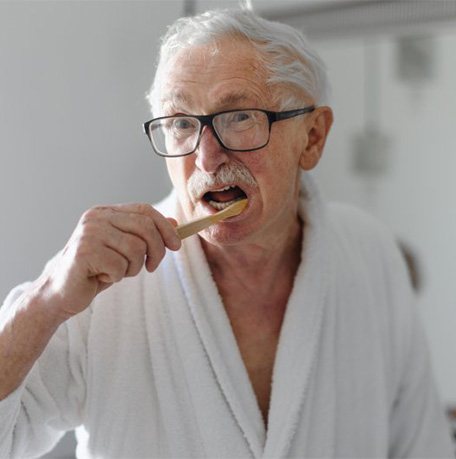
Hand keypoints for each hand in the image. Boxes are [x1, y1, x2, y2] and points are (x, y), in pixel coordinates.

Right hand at [37, 203, 180, 320]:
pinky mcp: (84, 252)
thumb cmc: (95, 270)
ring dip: (133, 268)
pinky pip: (120, 266)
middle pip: (145, 227)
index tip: (176, 245)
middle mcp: (96, 218)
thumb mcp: (124, 250)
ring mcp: (88, 233)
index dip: (165, 227)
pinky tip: (100, 277)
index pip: (144, 210)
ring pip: (136, 249)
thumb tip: (175, 224)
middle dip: (157, 250)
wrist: (62, 293)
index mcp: (105, 212)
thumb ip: (145, 236)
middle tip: (152, 267)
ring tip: (116, 272)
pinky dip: (116, 277)